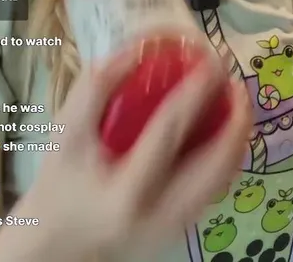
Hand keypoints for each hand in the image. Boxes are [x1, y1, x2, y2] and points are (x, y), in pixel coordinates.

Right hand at [10, 46, 252, 260]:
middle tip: (236, 84)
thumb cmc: (57, 190)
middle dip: (235, 119)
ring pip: (224, 178)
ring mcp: (174, 227)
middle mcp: (157, 215)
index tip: (210, 62)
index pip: (168, 132)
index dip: (193, 92)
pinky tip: (224, 133)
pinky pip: (216, 189)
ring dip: (237, 137)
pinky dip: (226, 158)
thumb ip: (93, 90)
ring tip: (237, 103)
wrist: (55, 247)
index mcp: (124, 192)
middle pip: (215, 163)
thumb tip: (131, 49)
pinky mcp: (181, 231)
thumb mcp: (63, 139)